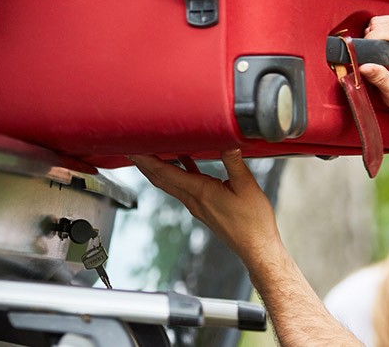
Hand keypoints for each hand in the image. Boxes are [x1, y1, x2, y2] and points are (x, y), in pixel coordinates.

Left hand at [129, 150, 278, 257]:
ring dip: (157, 168)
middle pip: (160, 179)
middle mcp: (193, 200)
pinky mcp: (204, 208)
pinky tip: (183, 161)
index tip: (133, 148)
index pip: (165, 173)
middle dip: (144, 162)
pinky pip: (184, 187)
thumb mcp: (246, 186)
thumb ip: (234, 161)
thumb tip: (228, 141)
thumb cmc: (253, 222)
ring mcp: (197, 205)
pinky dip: (178, 172)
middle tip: (131, 146)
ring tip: (149, 152)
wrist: (256, 248)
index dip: (147, 159)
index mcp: (200, 192)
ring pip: (170, 184)